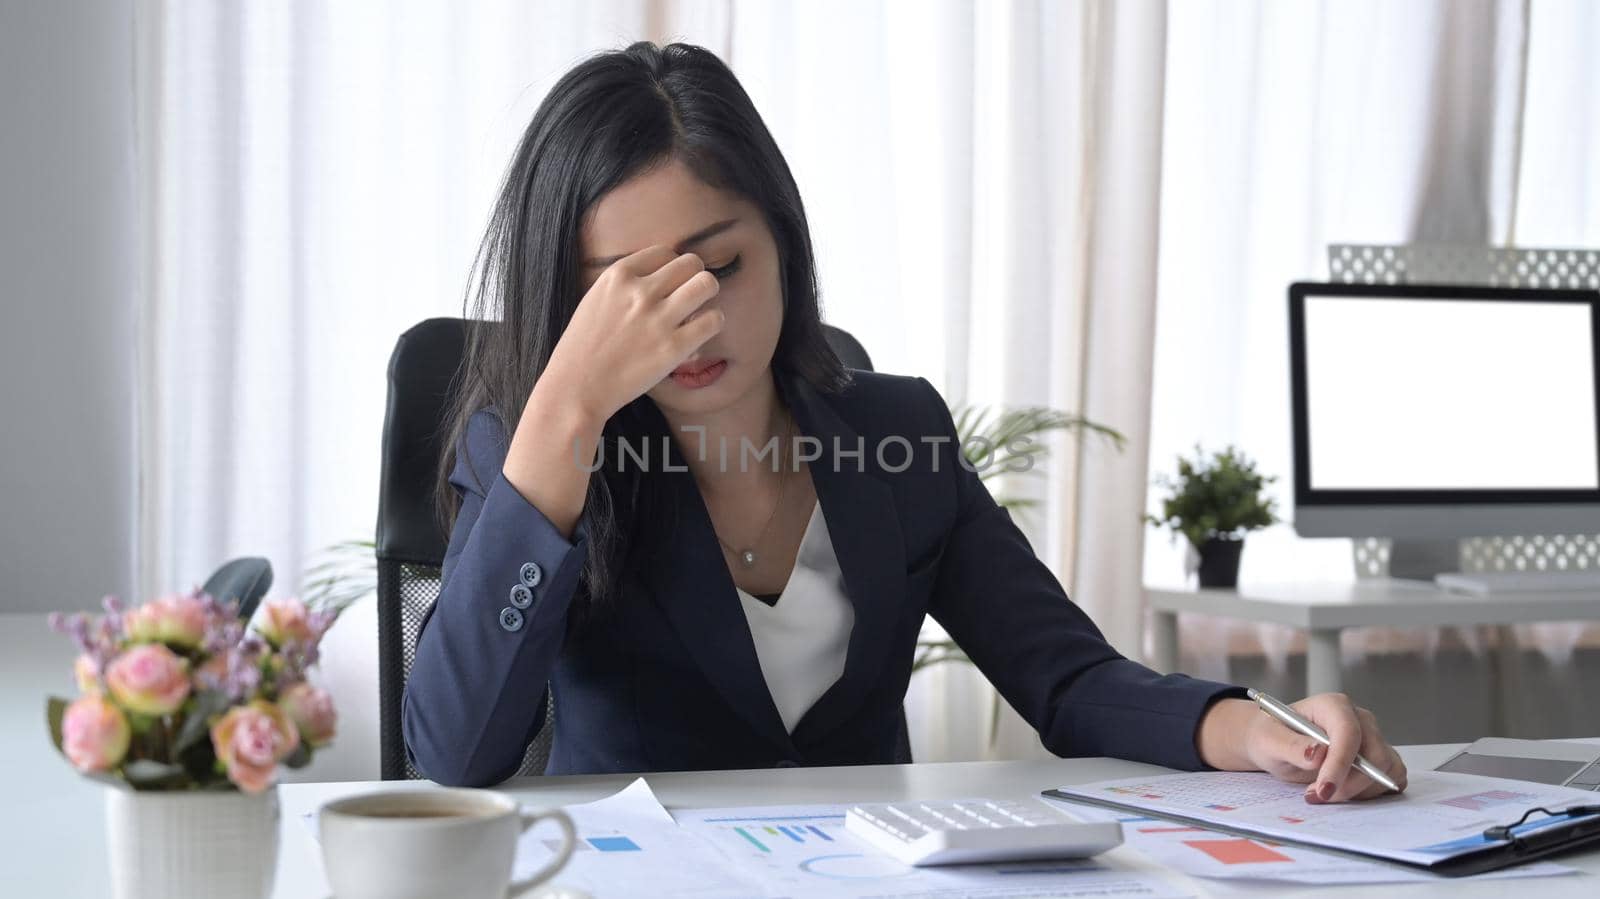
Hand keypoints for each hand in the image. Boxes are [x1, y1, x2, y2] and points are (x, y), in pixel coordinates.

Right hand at [542, 244, 724, 421]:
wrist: (576, 387)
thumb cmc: (584, 347)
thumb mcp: (596, 298)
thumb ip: (626, 284)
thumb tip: (660, 275)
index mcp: (618, 275)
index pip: (665, 252)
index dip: (672, 267)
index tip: (670, 284)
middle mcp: (640, 292)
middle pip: (691, 263)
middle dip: (694, 277)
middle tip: (689, 296)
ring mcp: (658, 319)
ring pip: (707, 284)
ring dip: (708, 295)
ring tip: (699, 310)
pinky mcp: (673, 348)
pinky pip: (713, 320)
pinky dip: (712, 323)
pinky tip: (699, 332)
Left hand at [1197, 693, 1407, 802]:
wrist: (1276, 744)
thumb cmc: (1272, 737)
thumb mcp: (1269, 741)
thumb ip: (1290, 746)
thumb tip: (1317, 753)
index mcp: (1333, 706)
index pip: (1349, 734)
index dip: (1340, 765)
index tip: (1323, 790)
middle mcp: (1359, 719)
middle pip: (1374, 756)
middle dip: (1348, 784)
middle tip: (1316, 795)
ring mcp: (1373, 739)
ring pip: (1386, 770)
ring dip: (1359, 791)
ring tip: (1324, 793)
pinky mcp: (1379, 758)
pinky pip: (1392, 779)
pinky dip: (1373, 792)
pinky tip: (1345, 793)